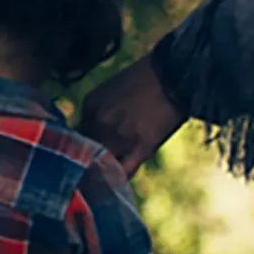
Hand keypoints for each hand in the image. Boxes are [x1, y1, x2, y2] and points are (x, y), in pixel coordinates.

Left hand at [81, 53, 185, 173]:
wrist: (175, 73)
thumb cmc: (148, 78)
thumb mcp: (113, 89)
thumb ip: (102, 110)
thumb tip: (98, 132)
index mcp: (91, 104)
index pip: (77, 135)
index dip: (83, 146)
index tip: (88, 154)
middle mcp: (100, 121)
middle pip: (86, 152)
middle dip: (90, 160)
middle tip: (95, 169)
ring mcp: (120, 135)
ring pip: (102, 164)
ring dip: (104, 171)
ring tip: (107, 177)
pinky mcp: (141, 147)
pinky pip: (124, 172)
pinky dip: (120, 178)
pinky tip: (119, 181)